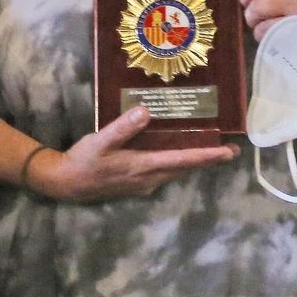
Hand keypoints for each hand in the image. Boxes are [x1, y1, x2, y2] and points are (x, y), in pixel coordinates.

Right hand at [31, 107, 237, 201]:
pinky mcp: (137, 184)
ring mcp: (144, 184)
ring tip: (209, 150)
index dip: (208, 156)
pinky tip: (177, 154)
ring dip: (193, 162)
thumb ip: (123, 127)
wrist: (67, 184)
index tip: (228, 152)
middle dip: (208, 159)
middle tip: (228, 149)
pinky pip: (165, 172)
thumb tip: (146, 111)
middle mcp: (150, 178)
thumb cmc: (84, 161)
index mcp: (144, 166)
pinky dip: (177, 163)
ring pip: (176, 171)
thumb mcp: (101, 141)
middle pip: (185, 168)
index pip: (183, 160)